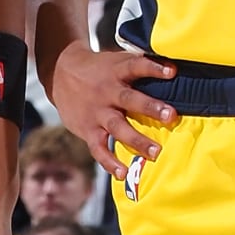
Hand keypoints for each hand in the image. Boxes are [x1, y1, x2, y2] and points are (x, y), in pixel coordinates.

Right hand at [50, 43, 177, 177]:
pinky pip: (98, 148)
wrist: (60, 74)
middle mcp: (106, 92)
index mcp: (116, 71)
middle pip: (129, 99)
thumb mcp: (116, 61)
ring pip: (117, 126)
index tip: (172, 72)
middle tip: (171, 116)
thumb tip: (175, 68)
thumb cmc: (99, 69)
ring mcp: (96, 112)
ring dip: (136, 140)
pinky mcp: (87, 129)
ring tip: (155, 153)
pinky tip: (123, 173)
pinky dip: (109, 162)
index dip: (153, 68)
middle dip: (151, 107)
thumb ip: (139, 66)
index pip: (136, 66)